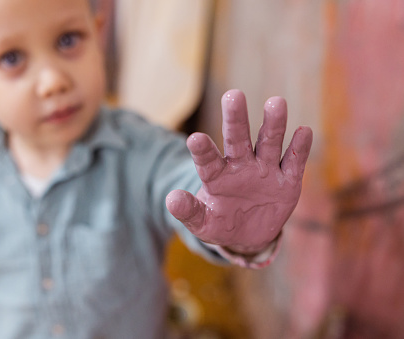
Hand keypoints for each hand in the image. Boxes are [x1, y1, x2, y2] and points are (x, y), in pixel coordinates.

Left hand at [166, 89, 312, 253]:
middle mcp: (241, 165)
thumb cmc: (220, 223)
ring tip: (275, 102)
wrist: (249, 234)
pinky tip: (304, 132)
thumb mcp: (203, 223)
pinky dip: (300, 148)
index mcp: (217, 175)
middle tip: (233, 95)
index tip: (194, 139)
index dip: (202, 150)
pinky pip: (294, 162)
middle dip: (236, 119)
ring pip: (269, 143)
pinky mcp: (288, 181)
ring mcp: (265, 170)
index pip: (208, 160)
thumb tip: (171, 199)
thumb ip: (189, 212)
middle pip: (237, 139)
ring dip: (273, 124)